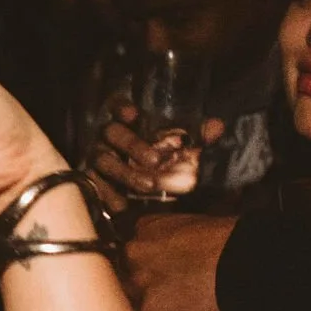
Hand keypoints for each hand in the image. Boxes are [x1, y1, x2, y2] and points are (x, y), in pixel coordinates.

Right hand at [82, 105, 217, 217]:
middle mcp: (109, 137)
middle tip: (155, 159)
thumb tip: (217, 126)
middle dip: (133, 144)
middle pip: (112, 132)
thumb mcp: (179, 148)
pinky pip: (95, 186)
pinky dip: (110, 195)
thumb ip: (196, 136)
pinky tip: (124, 205)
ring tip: (150, 184)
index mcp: (128, 123)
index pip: (117, 105)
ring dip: (127, 173)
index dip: (121, 107)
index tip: (133, 114)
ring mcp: (98, 159)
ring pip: (105, 160)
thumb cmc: (158, 161)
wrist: (141, 197)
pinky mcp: (92, 182)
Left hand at [121, 209, 236, 310]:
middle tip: (165, 289)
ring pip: (128, 299)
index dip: (143, 260)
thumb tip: (176, 249)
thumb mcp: (195, 224)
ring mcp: (138, 284)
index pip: (128, 245)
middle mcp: (134, 253)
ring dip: (145, 304)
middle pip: (123, 271)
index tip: (154, 268)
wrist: (246, 265)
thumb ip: (173, 236)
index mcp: (145, 226)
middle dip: (140, 282)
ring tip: (172, 306)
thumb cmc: (232, 242)